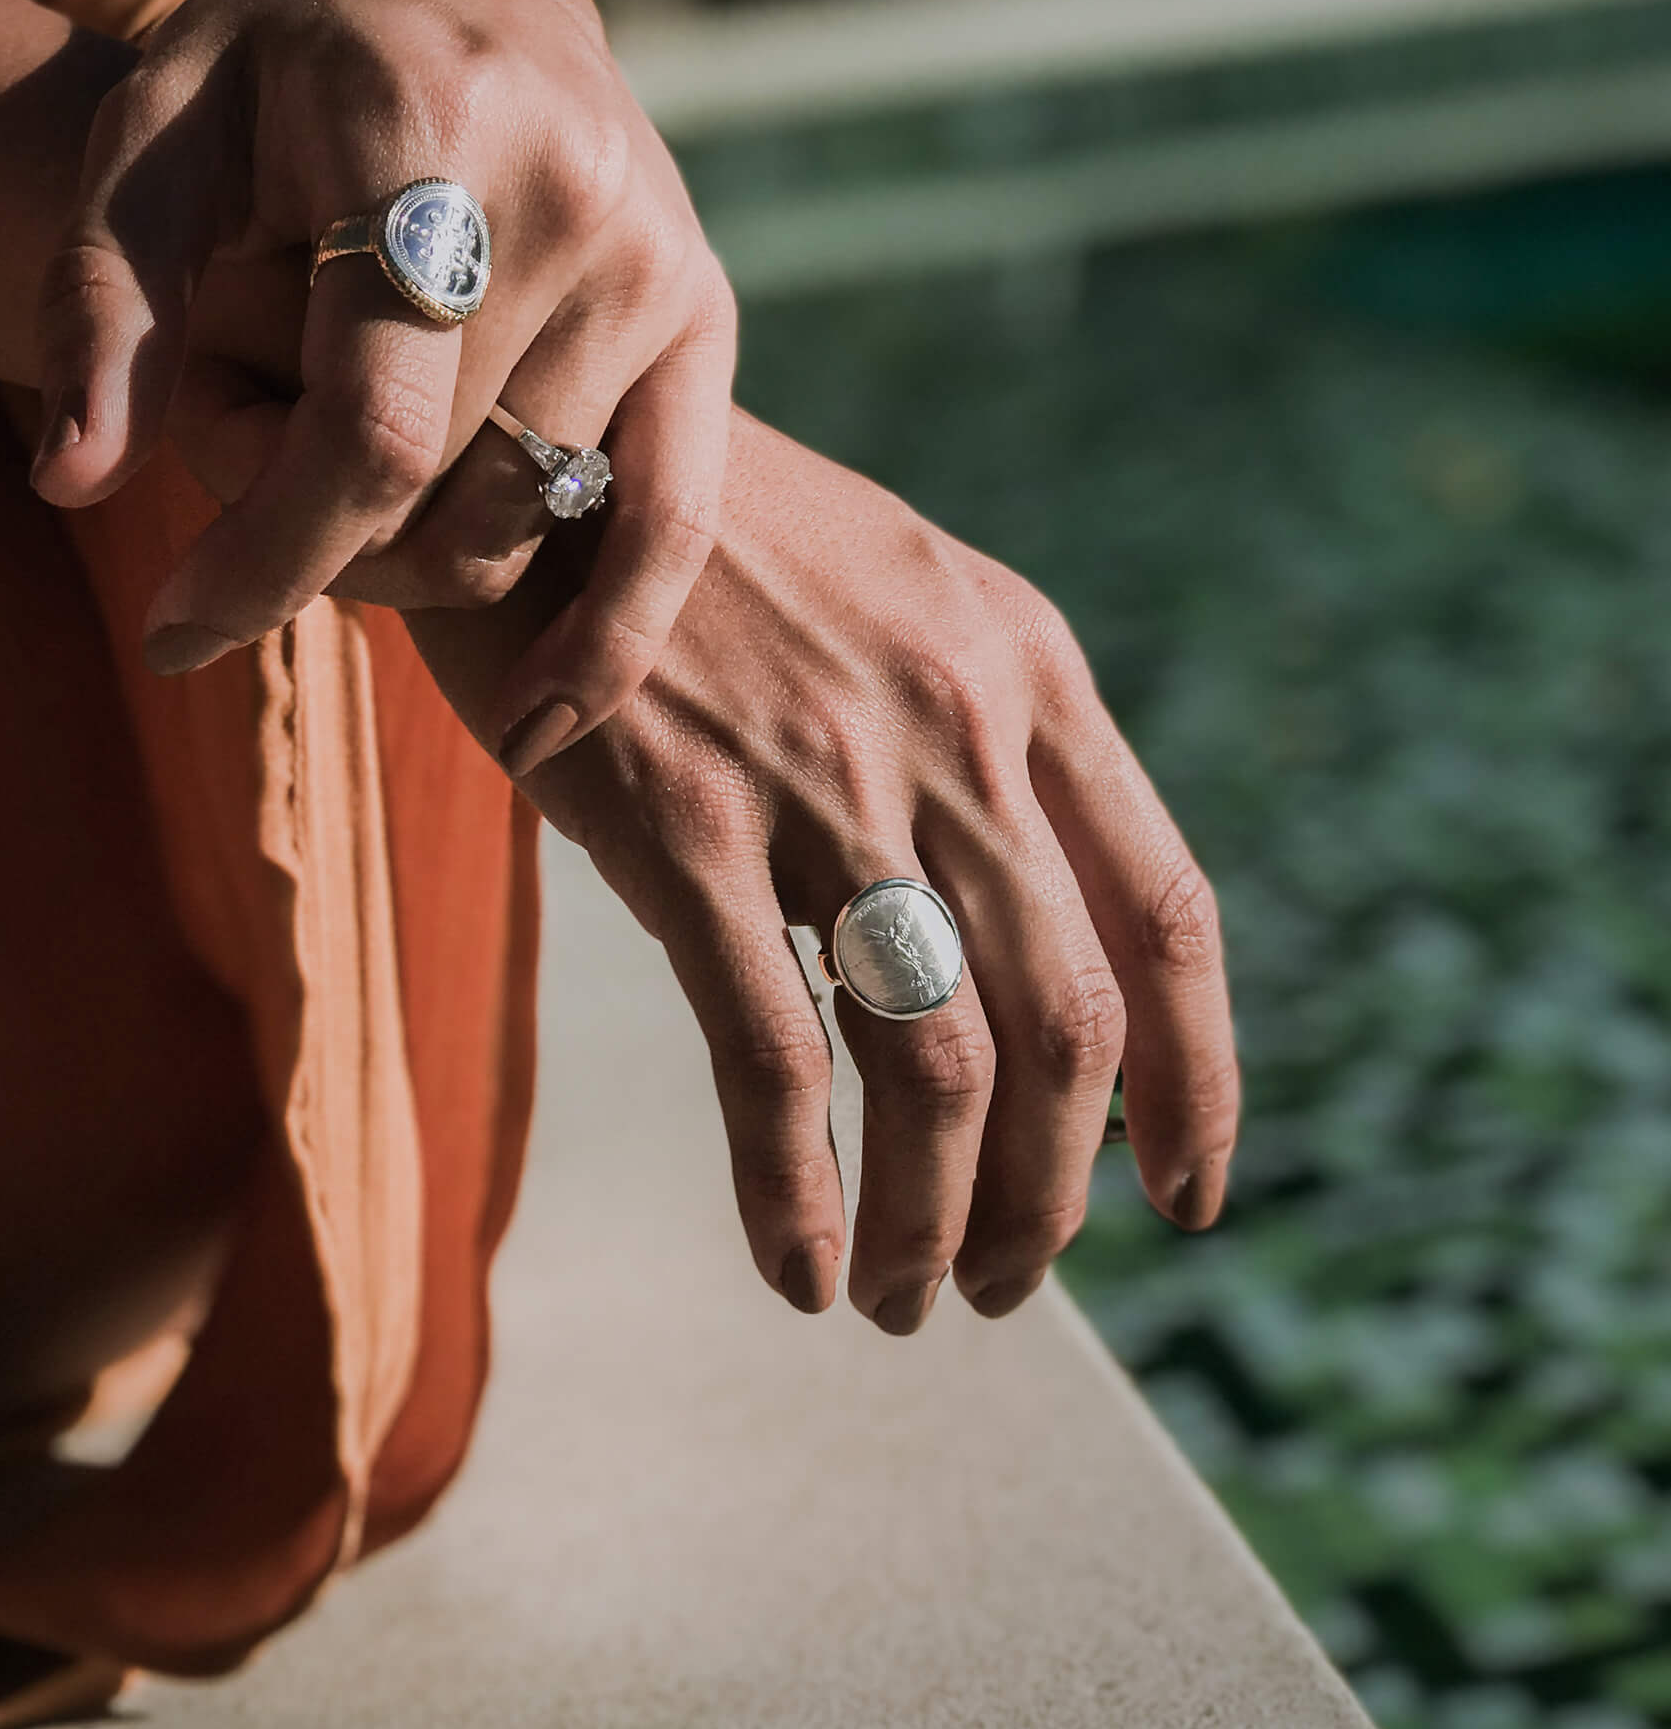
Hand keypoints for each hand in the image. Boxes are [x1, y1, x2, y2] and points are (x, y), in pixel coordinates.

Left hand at [30, 0, 733, 762]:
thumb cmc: (267, 66)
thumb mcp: (149, 141)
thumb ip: (104, 306)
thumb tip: (73, 480)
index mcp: (424, 133)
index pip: (365, 425)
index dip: (269, 556)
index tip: (177, 632)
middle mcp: (572, 194)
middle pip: (441, 489)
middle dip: (320, 551)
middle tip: (239, 516)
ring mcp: (658, 257)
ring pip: (523, 518)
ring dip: (413, 564)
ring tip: (334, 493)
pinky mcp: (706, 308)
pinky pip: (671, 519)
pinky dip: (612, 639)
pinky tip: (542, 726)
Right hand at [410, 414, 1238, 1330]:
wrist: (528, 429)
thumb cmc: (707, 534)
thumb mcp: (901, 591)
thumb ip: (984, 736)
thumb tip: (1031, 926)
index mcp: (1027, 675)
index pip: (1167, 914)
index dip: (1198, 1081)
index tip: (1189, 1193)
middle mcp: (955, 731)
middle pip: (1069, 1027)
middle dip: (1054, 1193)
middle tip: (1001, 1281)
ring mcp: (821, 780)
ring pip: (940, 1064)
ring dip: (934, 1219)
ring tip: (900, 1299)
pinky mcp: (682, 825)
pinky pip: (773, 1055)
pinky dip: (795, 1192)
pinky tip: (794, 1272)